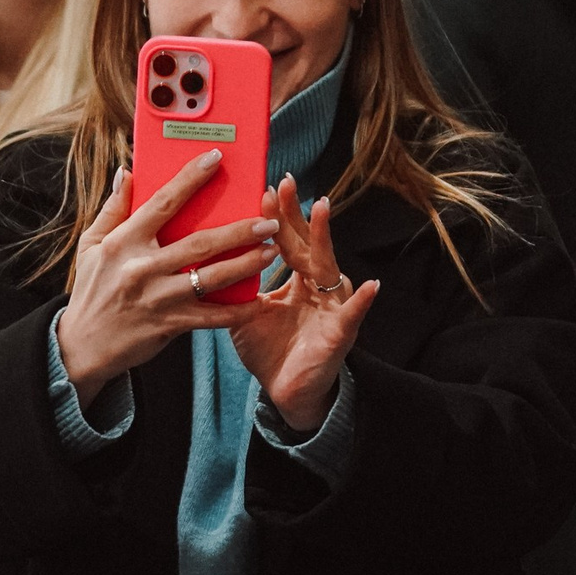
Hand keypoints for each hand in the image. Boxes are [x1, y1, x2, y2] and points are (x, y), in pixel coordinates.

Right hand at [55, 155, 279, 405]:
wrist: (83, 346)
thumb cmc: (91, 290)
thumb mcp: (90, 245)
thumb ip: (112, 209)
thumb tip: (128, 172)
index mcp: (124, 242)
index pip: (163, 202)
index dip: (190, 178)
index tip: (216, 158)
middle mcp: (143, 268)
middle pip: (199, 243)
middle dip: (238, 230)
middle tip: (267, 220)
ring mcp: (158, 298)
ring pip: (211, 278)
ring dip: (246, 264)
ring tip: (271, 251)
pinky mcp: (170, 324)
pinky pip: (211, 317)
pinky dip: (237, 311)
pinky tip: (258, 300)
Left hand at [227, 175, 377, 433]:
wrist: (284, 392)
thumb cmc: (269, 348)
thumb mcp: (246, 311)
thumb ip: (236, 283)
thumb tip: (205, 254)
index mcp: (296, 278)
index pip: (287, 239)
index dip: (278, 214)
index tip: (265, 186)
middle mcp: (317, 286)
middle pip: (307, 243)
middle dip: (297, 212)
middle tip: (286, 182)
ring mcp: (331, 307)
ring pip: (329, 266)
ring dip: (325, 238)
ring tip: (321, 209)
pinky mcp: (340, 333)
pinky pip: (353, 315)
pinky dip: (362, 301)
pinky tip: (370, 286)